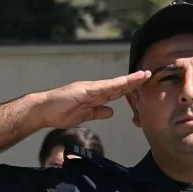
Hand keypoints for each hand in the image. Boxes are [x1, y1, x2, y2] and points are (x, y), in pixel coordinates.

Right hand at [34, 71, 151, 128]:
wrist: (43, 111)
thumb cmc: (60, 113)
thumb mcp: (84, 116)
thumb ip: (97, 113)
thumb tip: (111, 112)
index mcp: (95, 96)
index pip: (116, 91)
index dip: (130, 88)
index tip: (143, 85)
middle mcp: (94, 90)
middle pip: (118, 85)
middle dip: (134, 81)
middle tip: (149, 75)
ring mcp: (89, 89)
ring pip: (113, 84)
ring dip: (128, 80)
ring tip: (143, 75)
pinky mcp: (84, 90)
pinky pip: (102, 88)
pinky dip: (114, 85)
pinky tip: (125, 82)